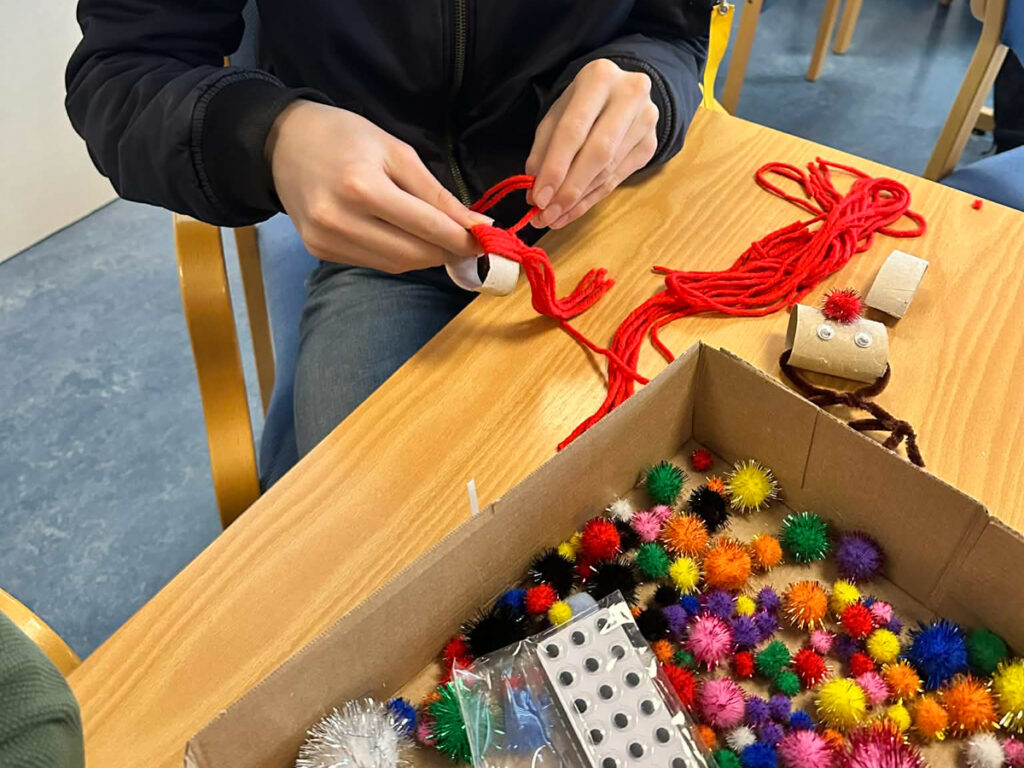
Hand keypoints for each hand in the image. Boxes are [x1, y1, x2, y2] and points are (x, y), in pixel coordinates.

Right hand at [268, 101, 488, 272]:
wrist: (282, 143)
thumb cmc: (345, 137)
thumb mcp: (396, 152)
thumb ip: (437, 194)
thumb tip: (476, 225)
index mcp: (361, 186)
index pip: (426, 226)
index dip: (462, 238)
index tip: (487, 241)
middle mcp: (340, 220)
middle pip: (412, 254)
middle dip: (446, 251)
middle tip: (467, 243)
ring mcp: (326, 240)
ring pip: (395, 265)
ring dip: (424, 256)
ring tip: (437, 239)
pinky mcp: (318, 251)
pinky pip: (373, 263)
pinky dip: (397, 255)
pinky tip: (402, 238)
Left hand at [526, 59, 658, 229]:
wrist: (622, 92)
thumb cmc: (582, 104)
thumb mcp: (558, 114)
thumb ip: (544, 149)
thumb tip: (536, 192)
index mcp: (599, 77)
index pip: (574, 129)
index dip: (555, 167)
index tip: (538, 198)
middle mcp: (629, 94)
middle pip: (598, 152)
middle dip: (569, 189)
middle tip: (547, 214)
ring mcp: (646, 120)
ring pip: (608, 170)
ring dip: (578, 199)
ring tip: (554, 217)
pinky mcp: (651, 144)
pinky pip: (618, 178)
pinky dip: (592, 198)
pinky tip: (572, 211)